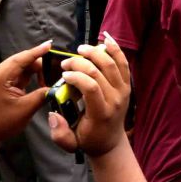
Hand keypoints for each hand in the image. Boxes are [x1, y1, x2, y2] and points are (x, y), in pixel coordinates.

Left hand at [0, 39, 54, 146]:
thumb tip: (58, 86)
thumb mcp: (26, 109)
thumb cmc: (4, 122)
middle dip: (40, 62)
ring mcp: (1, 76)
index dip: (36, 52)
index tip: (50, 45)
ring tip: (51, 78)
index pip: (21, 59)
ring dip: (37, 70)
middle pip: (23, 60)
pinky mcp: (5, 81)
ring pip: (24, 66)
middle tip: (57, 67)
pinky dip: (33, 75)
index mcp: (0, 77)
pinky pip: (22, 72)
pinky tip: (43, 81)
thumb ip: (42, 95)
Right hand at [47, 40, 132, 157]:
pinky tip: (105, 38)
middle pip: (99, 72)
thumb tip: (53, 114)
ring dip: (95, 52)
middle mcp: (116, 100)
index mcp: (101, 113)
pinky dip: (115, 49)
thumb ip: (59, 134)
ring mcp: (124, 90)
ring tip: (80, 50)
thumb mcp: (70, 143)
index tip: (63, 75)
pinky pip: (123, 62)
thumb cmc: (88, 139)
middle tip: (66, 63)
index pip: (91, 87)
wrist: (110, 141)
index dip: (76, 76)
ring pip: (112, 63)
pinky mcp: (127, 84)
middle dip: (79, 63)